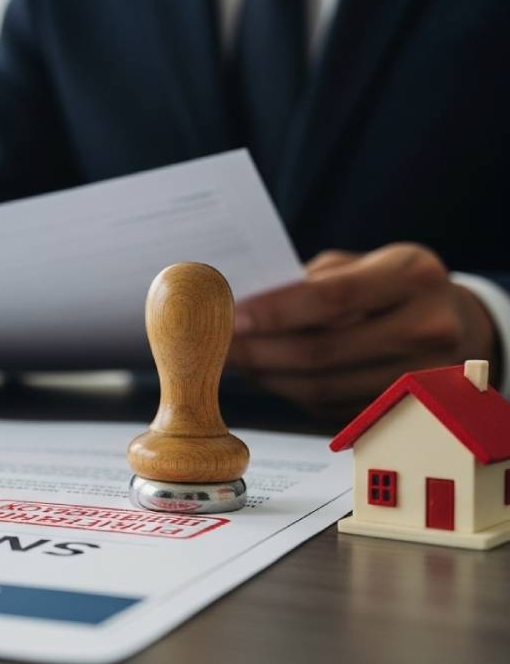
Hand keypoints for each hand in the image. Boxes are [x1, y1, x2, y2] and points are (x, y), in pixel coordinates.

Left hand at [229, 243, 497, 418]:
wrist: (455, 324)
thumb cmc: (391, 286)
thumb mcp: (362, 264)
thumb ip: (309, 281)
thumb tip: (242, 304)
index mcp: (413, 276)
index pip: (331, 298)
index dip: (274, 311)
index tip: (231, 316)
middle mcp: (427, 327)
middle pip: (321, 352)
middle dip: (259, 350)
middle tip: (219, 346)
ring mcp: (421, 376)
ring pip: (321, 388)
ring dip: (267, 377)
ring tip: (237, 361)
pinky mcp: (403, 410)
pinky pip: (330, 408)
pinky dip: (291, 393)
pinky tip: (269, 376)